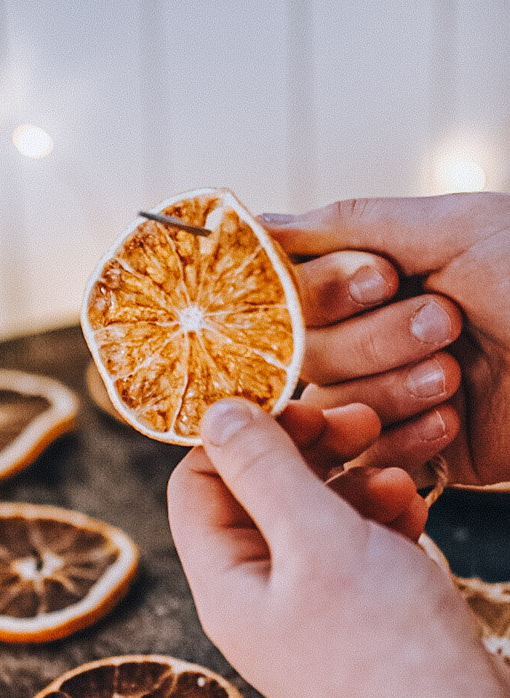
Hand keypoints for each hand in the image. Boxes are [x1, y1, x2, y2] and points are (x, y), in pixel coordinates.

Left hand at [167, 398, 477, 697]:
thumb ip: (265, 471)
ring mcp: (306, 615)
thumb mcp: (319, 540)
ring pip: (312, 523)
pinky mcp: (354, 624)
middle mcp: (256, 600)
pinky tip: (414, 514)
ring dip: (352, 485)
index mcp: (225, 584)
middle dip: (307, 453)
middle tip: (360, 423)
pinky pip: (351, 554)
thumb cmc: (388, 651)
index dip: (238, 436)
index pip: (197, 486)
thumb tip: (215, 413)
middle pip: (257, 498)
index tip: (297, 403)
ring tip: (399, 476)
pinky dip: (378, 524)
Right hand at [263, 193, 509, 486]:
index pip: (297, 294)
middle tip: (448, 325)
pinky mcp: (413, 454)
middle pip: (309, 355)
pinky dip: (406, 439)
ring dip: (394, 390)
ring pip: (332, 409)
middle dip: (376, 341)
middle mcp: (372, 339)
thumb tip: (258, 222)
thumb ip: (351, 223)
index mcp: (377, 281)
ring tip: (458, 376)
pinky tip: (455, 420)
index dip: (328, 293)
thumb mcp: (456, 227)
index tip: (384, 279)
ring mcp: (389, 399)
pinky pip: (367, 458)